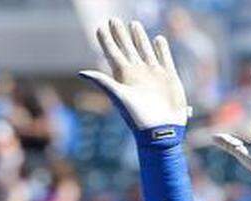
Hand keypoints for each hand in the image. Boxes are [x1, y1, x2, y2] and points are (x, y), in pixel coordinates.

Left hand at [79, 18, 189, 133]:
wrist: (161, 130)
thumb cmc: (138, 117)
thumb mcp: (118, 97)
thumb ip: (102, 82)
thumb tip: (81, 73)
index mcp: (124, 76)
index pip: (112, 53)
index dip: (106, 40)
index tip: (101, 27)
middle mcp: (137, 73)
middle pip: (127, 48)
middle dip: (120, 34)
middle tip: (114, 20)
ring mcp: (153, 74)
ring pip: (145, 50)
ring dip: (139, 37)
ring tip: (134, 24)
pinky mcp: (169, 77)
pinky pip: (164, 58)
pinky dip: (161, 48)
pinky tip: (158, 39)